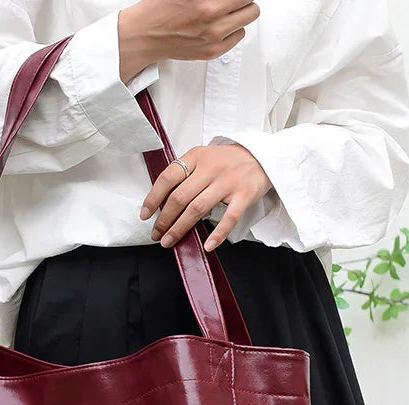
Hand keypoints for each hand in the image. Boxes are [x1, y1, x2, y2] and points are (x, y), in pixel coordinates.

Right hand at [118, 0, 259, 81]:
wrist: (145, 35)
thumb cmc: (159, 10)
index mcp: (206, 0)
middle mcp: (212, 16)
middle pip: (250, 2)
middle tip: (232, 1)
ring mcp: (213, 37)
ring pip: (248, 18)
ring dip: (240, 12)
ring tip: (227, 11)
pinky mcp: (212, 51)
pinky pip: (238, 36)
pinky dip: (233, 29)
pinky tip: (220, 25)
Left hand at [140, 143, 271, 250]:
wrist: (263, 155)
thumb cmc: (227, 162)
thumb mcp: (204, 158)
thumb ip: (186, 175)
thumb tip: (161, 202)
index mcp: (197, 157)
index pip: (168, 177)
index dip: (153, 198)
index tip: (145, 215)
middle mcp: (211, 168)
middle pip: (180, 197)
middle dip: (164, 219)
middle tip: (156, 234)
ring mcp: (228, 181)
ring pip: (198, 209)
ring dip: (180, 228)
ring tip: (169, 241)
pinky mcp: (244, 195)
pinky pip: (229, 218)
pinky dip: (217, 234)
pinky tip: (207, 245)